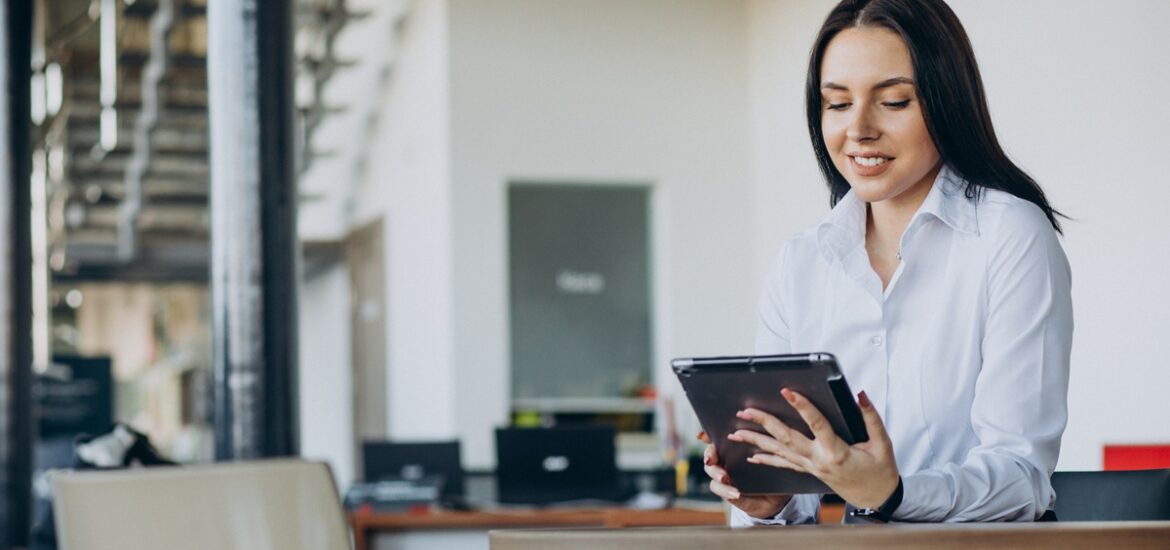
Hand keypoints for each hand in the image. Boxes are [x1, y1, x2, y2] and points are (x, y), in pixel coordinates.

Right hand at [697, 430, 791, 518]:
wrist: (776, 498)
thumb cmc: (773, 472)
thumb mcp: (771, 456)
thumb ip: (763, 446)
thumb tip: (761, 428)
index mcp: (734, 447)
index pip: (718, 437)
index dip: (707, 435)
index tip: (703, 436)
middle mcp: (726, 459)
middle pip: (710, 452)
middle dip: (709, 454)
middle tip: (711, 459)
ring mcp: (723, 475)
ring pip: (710, 470)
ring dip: (716, 473)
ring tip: (724, 477)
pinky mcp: (725, 490)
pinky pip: (717, 488)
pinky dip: (724, 490)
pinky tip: (736, 492)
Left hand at [729, 389, 898, 509]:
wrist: (876, 497)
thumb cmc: (880, 471)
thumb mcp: (882, 443)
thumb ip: (870, 417)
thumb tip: (859, 394)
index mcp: (836, 451)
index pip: (816, 425)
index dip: (801, 406)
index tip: (787, 391)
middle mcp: (819, 460)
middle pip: (786, 438)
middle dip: (764, 423)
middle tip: (745, 411)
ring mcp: (811, 467)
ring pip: (779, 452)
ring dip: (756, 441)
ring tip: (737, 431)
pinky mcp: (809, 471)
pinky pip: (784, 465)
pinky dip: (766, 460)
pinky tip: (752, 456)